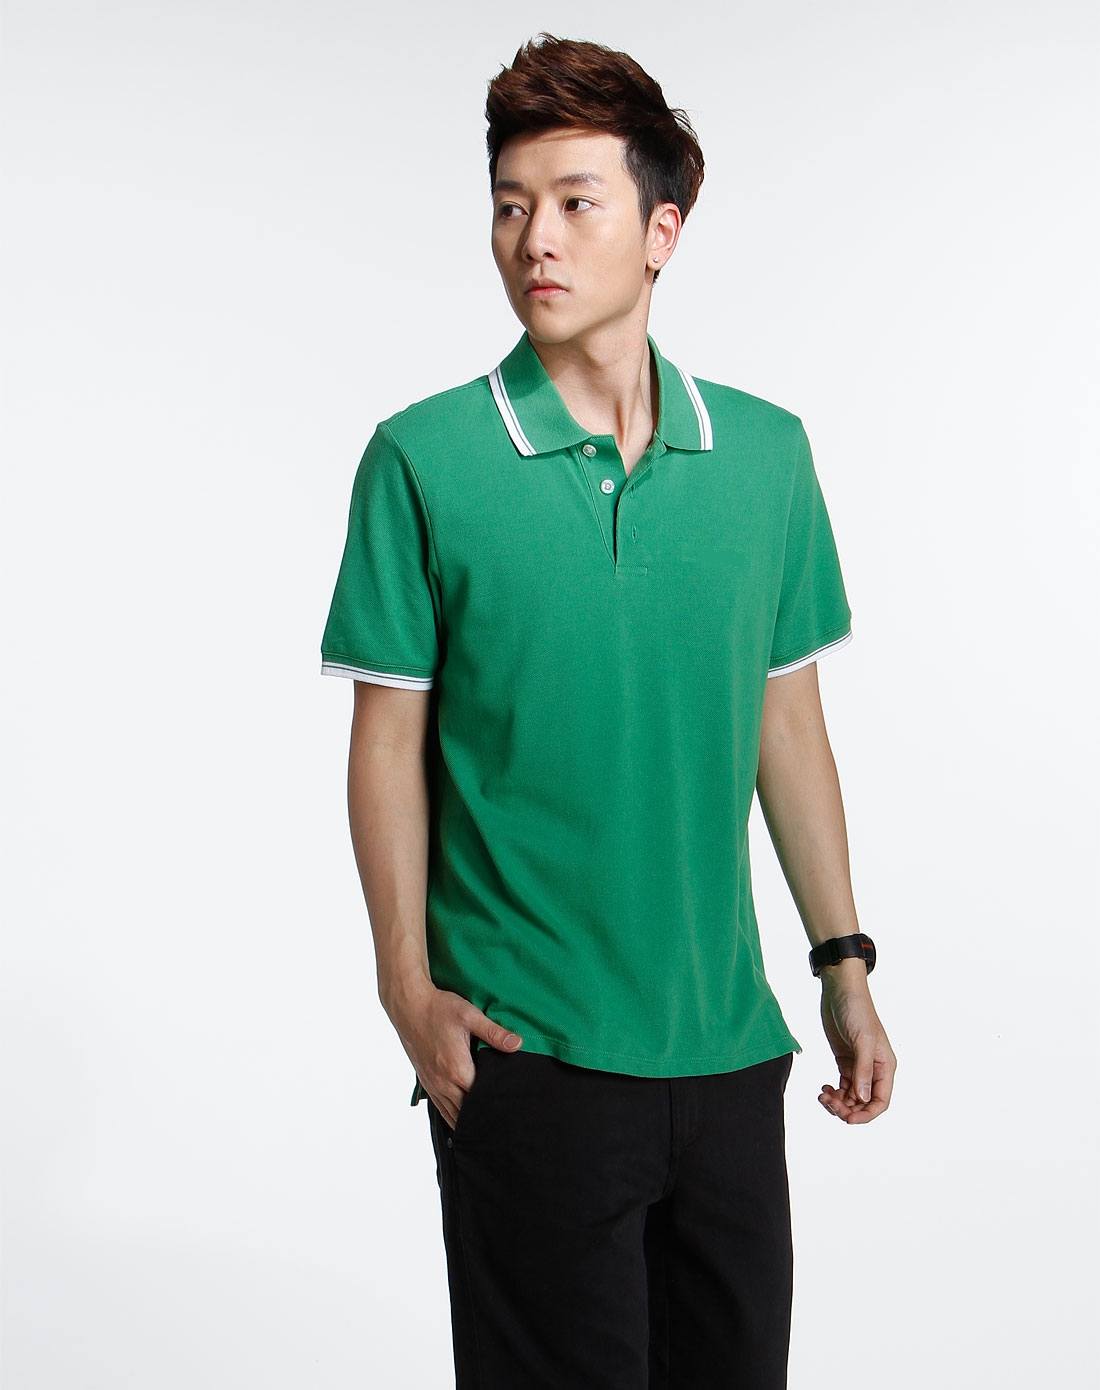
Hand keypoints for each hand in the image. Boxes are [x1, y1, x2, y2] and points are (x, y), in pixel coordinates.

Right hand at [383, 978, 522, 1129]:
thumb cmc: (438, 1009)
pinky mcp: (426, 1082)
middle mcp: (443, 1083)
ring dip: (469, 1118)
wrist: (409, 1006)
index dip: (497, 1100)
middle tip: (503, 1115)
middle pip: (468, 1112)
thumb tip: (517, 1044)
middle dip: (485, 1113)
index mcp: (457, 1069)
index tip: (510, 1101)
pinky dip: (453, 1115)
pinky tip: (464, 1117)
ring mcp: (433, 1084)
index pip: (482, 1098)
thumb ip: (494, 1032)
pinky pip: (441, 1108)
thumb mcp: (470, 1015)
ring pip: (453, 1114)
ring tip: (487, 1122)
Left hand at [817, 963, 895, 1123]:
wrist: (841, 990)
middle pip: (864, 1103)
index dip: (866, 1114)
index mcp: (885, 1066)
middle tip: (828, 1102)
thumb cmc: (857, 1010)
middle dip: (847, 1109)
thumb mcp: (862, 1040)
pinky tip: (823, 1088)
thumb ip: (863, 1070)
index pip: (880, 1101)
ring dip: (838, 1102)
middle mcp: (874, 1069)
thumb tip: (862, 1099)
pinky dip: (833, 1092)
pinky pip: (842, 1086)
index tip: (847, 1118)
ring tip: (823, 1095)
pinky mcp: (845, 1061)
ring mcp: (859, 1066)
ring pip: (851, 1097)